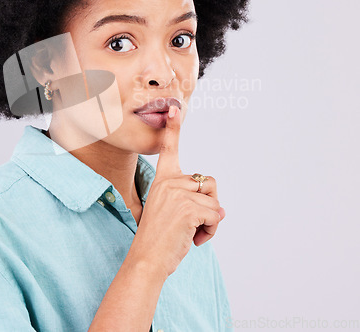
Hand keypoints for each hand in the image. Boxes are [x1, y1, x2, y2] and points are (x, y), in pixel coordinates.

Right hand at [129, 105, 224, 279]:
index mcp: (162, 179)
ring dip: (210, 221)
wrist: (147, 259)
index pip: (169, 148)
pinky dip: (211, 231)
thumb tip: (222, 209)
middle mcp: (169, 181)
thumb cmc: (159, 238)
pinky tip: (194, 238)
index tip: (174, 109)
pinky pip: (216, 215)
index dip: (173, 128)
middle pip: (209, 183)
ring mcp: (178, 193)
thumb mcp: (171, 211)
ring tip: (192, 232)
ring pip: (214, 201)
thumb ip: (190, 200)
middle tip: (192, 224)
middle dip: (209, 206)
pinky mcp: (188, 207)